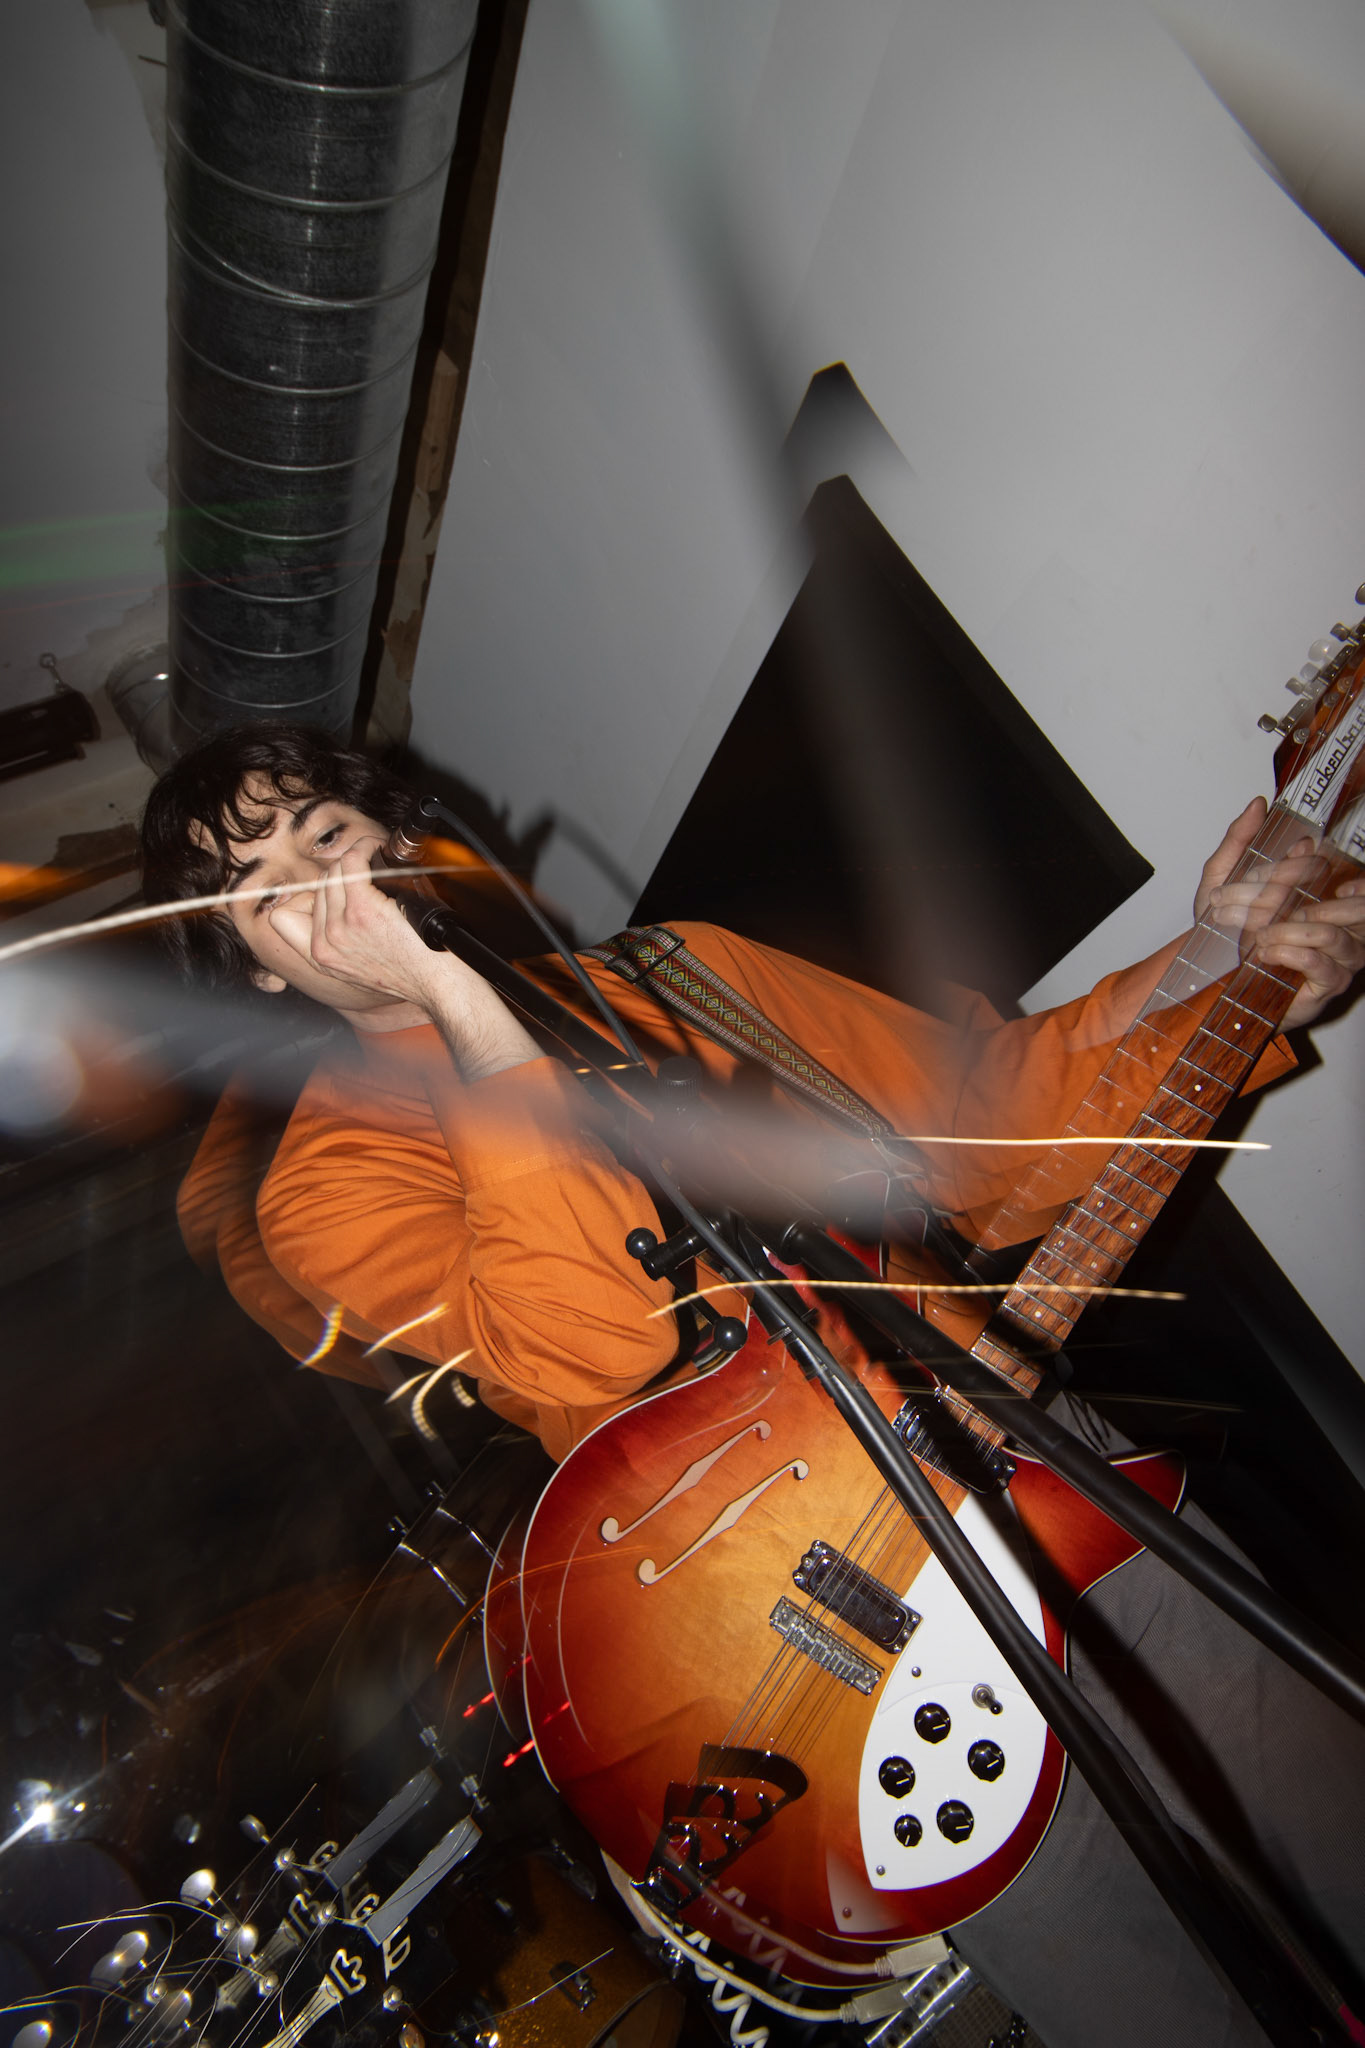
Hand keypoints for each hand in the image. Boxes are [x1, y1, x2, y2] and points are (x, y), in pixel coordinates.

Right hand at [268, 840, 440, 1007]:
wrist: (440, 984)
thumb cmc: (415, 972)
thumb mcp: (363, 969)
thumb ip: (343, 945)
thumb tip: (339, 912)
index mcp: (320, 957)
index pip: (286, 914)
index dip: (312, 896)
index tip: (337, 889)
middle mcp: (325, 943)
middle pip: (320, 886)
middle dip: (344, 872)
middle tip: (368, 868)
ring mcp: (340, 926)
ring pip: (335, 871)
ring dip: (356, 858)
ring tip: (375, 857)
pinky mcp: (362, 911)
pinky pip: (353, 863)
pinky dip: (365, 849)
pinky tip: (377, 850)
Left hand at [1195, 798, 1364, 1029]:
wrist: (1211, 980)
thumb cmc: (1225, 931)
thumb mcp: (1220, 880)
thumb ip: (1238, 842)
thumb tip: (1257, 805)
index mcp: (1318, 889)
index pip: (1329, 869)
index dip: (1299, 866)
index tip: (1266, 872)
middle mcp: (1338, 919)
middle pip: (1344, 899)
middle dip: (1294, 898)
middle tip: (1257, 910)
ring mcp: (1339, 953)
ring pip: (1334, 934)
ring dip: (1291, 932)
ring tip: (1259, 937)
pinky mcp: (1329, 983)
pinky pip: (1323, 966)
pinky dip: (1291, 956)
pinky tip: (1266, 953)